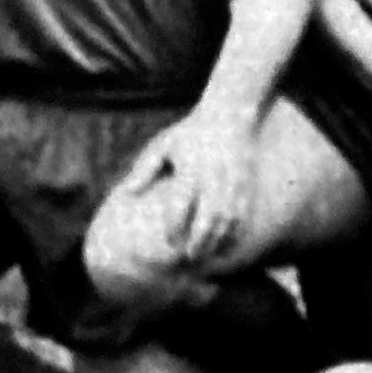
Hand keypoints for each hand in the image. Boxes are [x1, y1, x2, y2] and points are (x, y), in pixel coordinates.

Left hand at [130, 104, 261, 269]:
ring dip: (217, 241)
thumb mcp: (164, 145)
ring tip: (204, 257)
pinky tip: (225, 245)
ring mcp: (234, 181)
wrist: (230, 113)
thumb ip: (144, 169)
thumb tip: (125, 194)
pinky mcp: (246, 183)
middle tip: (187, 259)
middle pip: (208, 216)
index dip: (175, 225)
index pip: (182, 203)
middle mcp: (214, 176)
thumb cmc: (190, 131)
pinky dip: (234, 232)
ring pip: (228, 219)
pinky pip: (243, 213)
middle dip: (199, 241)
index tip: (168, 241)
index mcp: (192, 167)